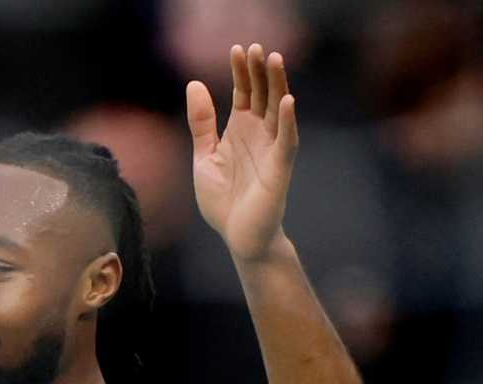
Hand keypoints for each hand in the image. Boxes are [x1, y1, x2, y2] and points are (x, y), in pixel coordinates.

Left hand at [185, 44, 298, 262]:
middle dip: (260, 71)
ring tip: (275, 59)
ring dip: (278, 85)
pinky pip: (287, 141)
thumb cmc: (224, 200)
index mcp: (240, 130)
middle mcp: (260, 135)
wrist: (238, 238)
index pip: (244, 93)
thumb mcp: (204, 156)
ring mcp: (272, 150)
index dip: (241, 72)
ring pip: (277, 111)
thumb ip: (201, 123)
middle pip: (262, 95)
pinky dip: (288, 121)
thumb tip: (194, 83)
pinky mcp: (280, 169)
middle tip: (257, 46)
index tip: (238, 49)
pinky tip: (288, 100)